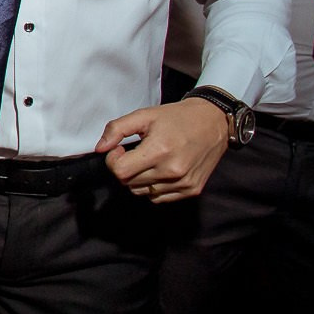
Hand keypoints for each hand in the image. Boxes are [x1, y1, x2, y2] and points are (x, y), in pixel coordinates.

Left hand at [96, 98, 229, 201]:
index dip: (113, 160)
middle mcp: (172, 171)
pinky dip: (153, 187)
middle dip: (125, 168)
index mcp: (159, 151)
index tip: (120, 149)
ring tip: (149, 161)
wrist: (214, 122)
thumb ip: (117, 129)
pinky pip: (159, 198)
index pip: (120, 172)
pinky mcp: (192, 189)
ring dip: (139, 179)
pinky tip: (160, 170)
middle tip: (134, 153)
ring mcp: (184, 183)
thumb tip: (100, 148)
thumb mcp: (144, 115)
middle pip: (129, 183)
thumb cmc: (177, 117)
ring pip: (142, 192)